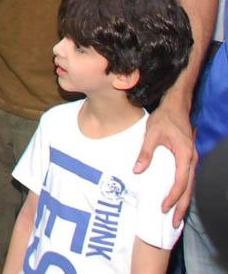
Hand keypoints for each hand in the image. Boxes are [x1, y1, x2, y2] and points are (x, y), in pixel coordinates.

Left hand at [136, 101, 195, 225]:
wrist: (176, 106)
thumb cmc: (164, 118)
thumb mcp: (151, 134)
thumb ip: (145, 153)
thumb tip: (137, 171)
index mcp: (184, 155)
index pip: (180, 182)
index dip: (172, 196)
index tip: (163, 207)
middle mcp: (192, 159)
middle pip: (189, 188)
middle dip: (182, 207)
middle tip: (175, 223)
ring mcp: (192, 159)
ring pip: (190, 185)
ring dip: (184, 201)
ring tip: (177, 217)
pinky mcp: (188, 158)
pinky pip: (188, 179)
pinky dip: (184, 191)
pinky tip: (178, 199)